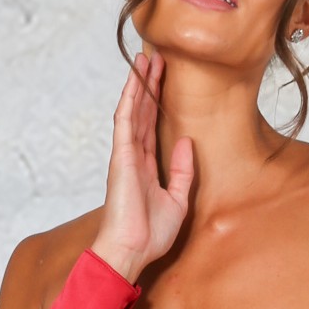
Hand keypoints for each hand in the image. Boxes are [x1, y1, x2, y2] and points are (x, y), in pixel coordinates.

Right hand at [89, 48, 192, 284]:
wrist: (131, 251)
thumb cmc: (149, 235)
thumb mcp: (178, 200)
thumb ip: (182, 171)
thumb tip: (187, 141)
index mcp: (146, 167)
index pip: (152, 126)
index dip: (158, 102)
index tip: (165, 80)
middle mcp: (134, 156)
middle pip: (142, 112)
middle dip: (150, 84)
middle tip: (158, 57)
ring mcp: (125, 154)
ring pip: (133, 109)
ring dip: (139, 83)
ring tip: (146, 58)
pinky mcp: (121, 156)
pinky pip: (126, 119)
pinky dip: (131, 96)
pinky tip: (136, 78)